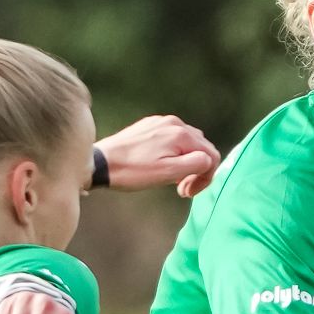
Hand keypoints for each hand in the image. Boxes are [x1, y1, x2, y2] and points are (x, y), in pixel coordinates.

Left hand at [97, 113, 222, 195]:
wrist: (102, 163)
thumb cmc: (133, 171)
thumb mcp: (168, 173)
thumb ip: (195, 164)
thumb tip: (207, 161)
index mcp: (181, 134)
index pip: (211, 155)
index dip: (206, 177)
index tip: (189, 191)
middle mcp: (174, 123)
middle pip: (201, 147)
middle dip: (196, 169)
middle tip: (181, 188)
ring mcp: (161, 122)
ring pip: (187, 143)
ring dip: (185, 162)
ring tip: (171, 178)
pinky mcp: (149, 126)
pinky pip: (172, 138)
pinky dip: (173, 153)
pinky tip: (160, 165)